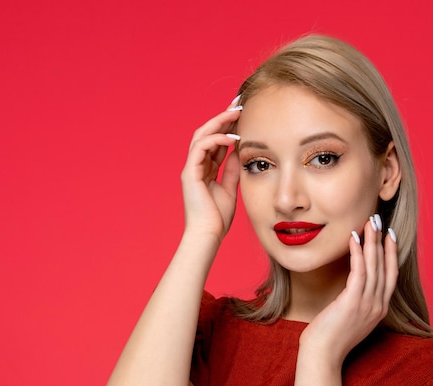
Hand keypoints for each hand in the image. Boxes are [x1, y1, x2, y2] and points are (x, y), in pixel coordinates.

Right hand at [181, 103, 241, 238]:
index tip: (243, 112)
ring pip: (202, 135)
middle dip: (223, 116)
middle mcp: (196, 165)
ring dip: (219, 122)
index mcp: (205, 169)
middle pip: (207, 132)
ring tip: (236, 112)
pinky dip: (215, 139)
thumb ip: (232, 168)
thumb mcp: (230, 187)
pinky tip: (231, 136)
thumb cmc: (218, 218)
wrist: (208, 235)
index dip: (228, 125)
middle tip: (239, 102)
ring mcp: (191, 168)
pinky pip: (200, 147)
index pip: (216, 140)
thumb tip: (240, 149)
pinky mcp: (189, 173)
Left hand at [299, 215, 397, 365]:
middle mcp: (378, 306)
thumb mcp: (350, 317)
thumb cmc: (330, 336)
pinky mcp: (353, 302)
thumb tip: (352, 286)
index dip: (391, 254)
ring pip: (374, 266)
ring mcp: (368, 304)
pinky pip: (359, 272)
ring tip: (369, 223)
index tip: (389, 236)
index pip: (390, 276)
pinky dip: (358, 253)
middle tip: (380, 221)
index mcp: (379, 309)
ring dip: (372, 242)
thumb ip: (356, 301)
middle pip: (385, 267)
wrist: (322, 355)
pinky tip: (354, 238)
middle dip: (383, 242)